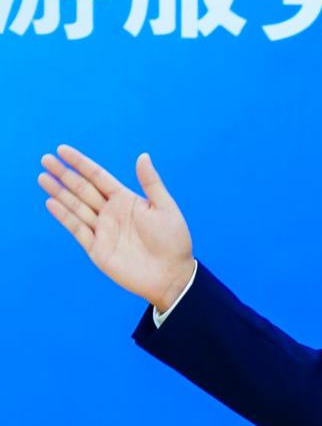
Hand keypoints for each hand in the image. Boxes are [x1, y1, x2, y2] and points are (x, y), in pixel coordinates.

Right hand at [39, 146, 194, 311]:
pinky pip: (77, 229)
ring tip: (42, 177)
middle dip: (64, 175)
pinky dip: (64, 216)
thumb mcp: (165, 207)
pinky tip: (51, 203)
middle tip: (45, 159)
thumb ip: (151, 182)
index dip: (80, 163)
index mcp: (126, 200)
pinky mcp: (97, 249)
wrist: (171, 275)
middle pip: (82, 189)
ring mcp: (102, 230)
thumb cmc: (174, 240)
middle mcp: (111, 213)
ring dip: (59, 193)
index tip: (62, 150)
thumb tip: (142, 155)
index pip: (98, 177)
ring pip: (75, 207)